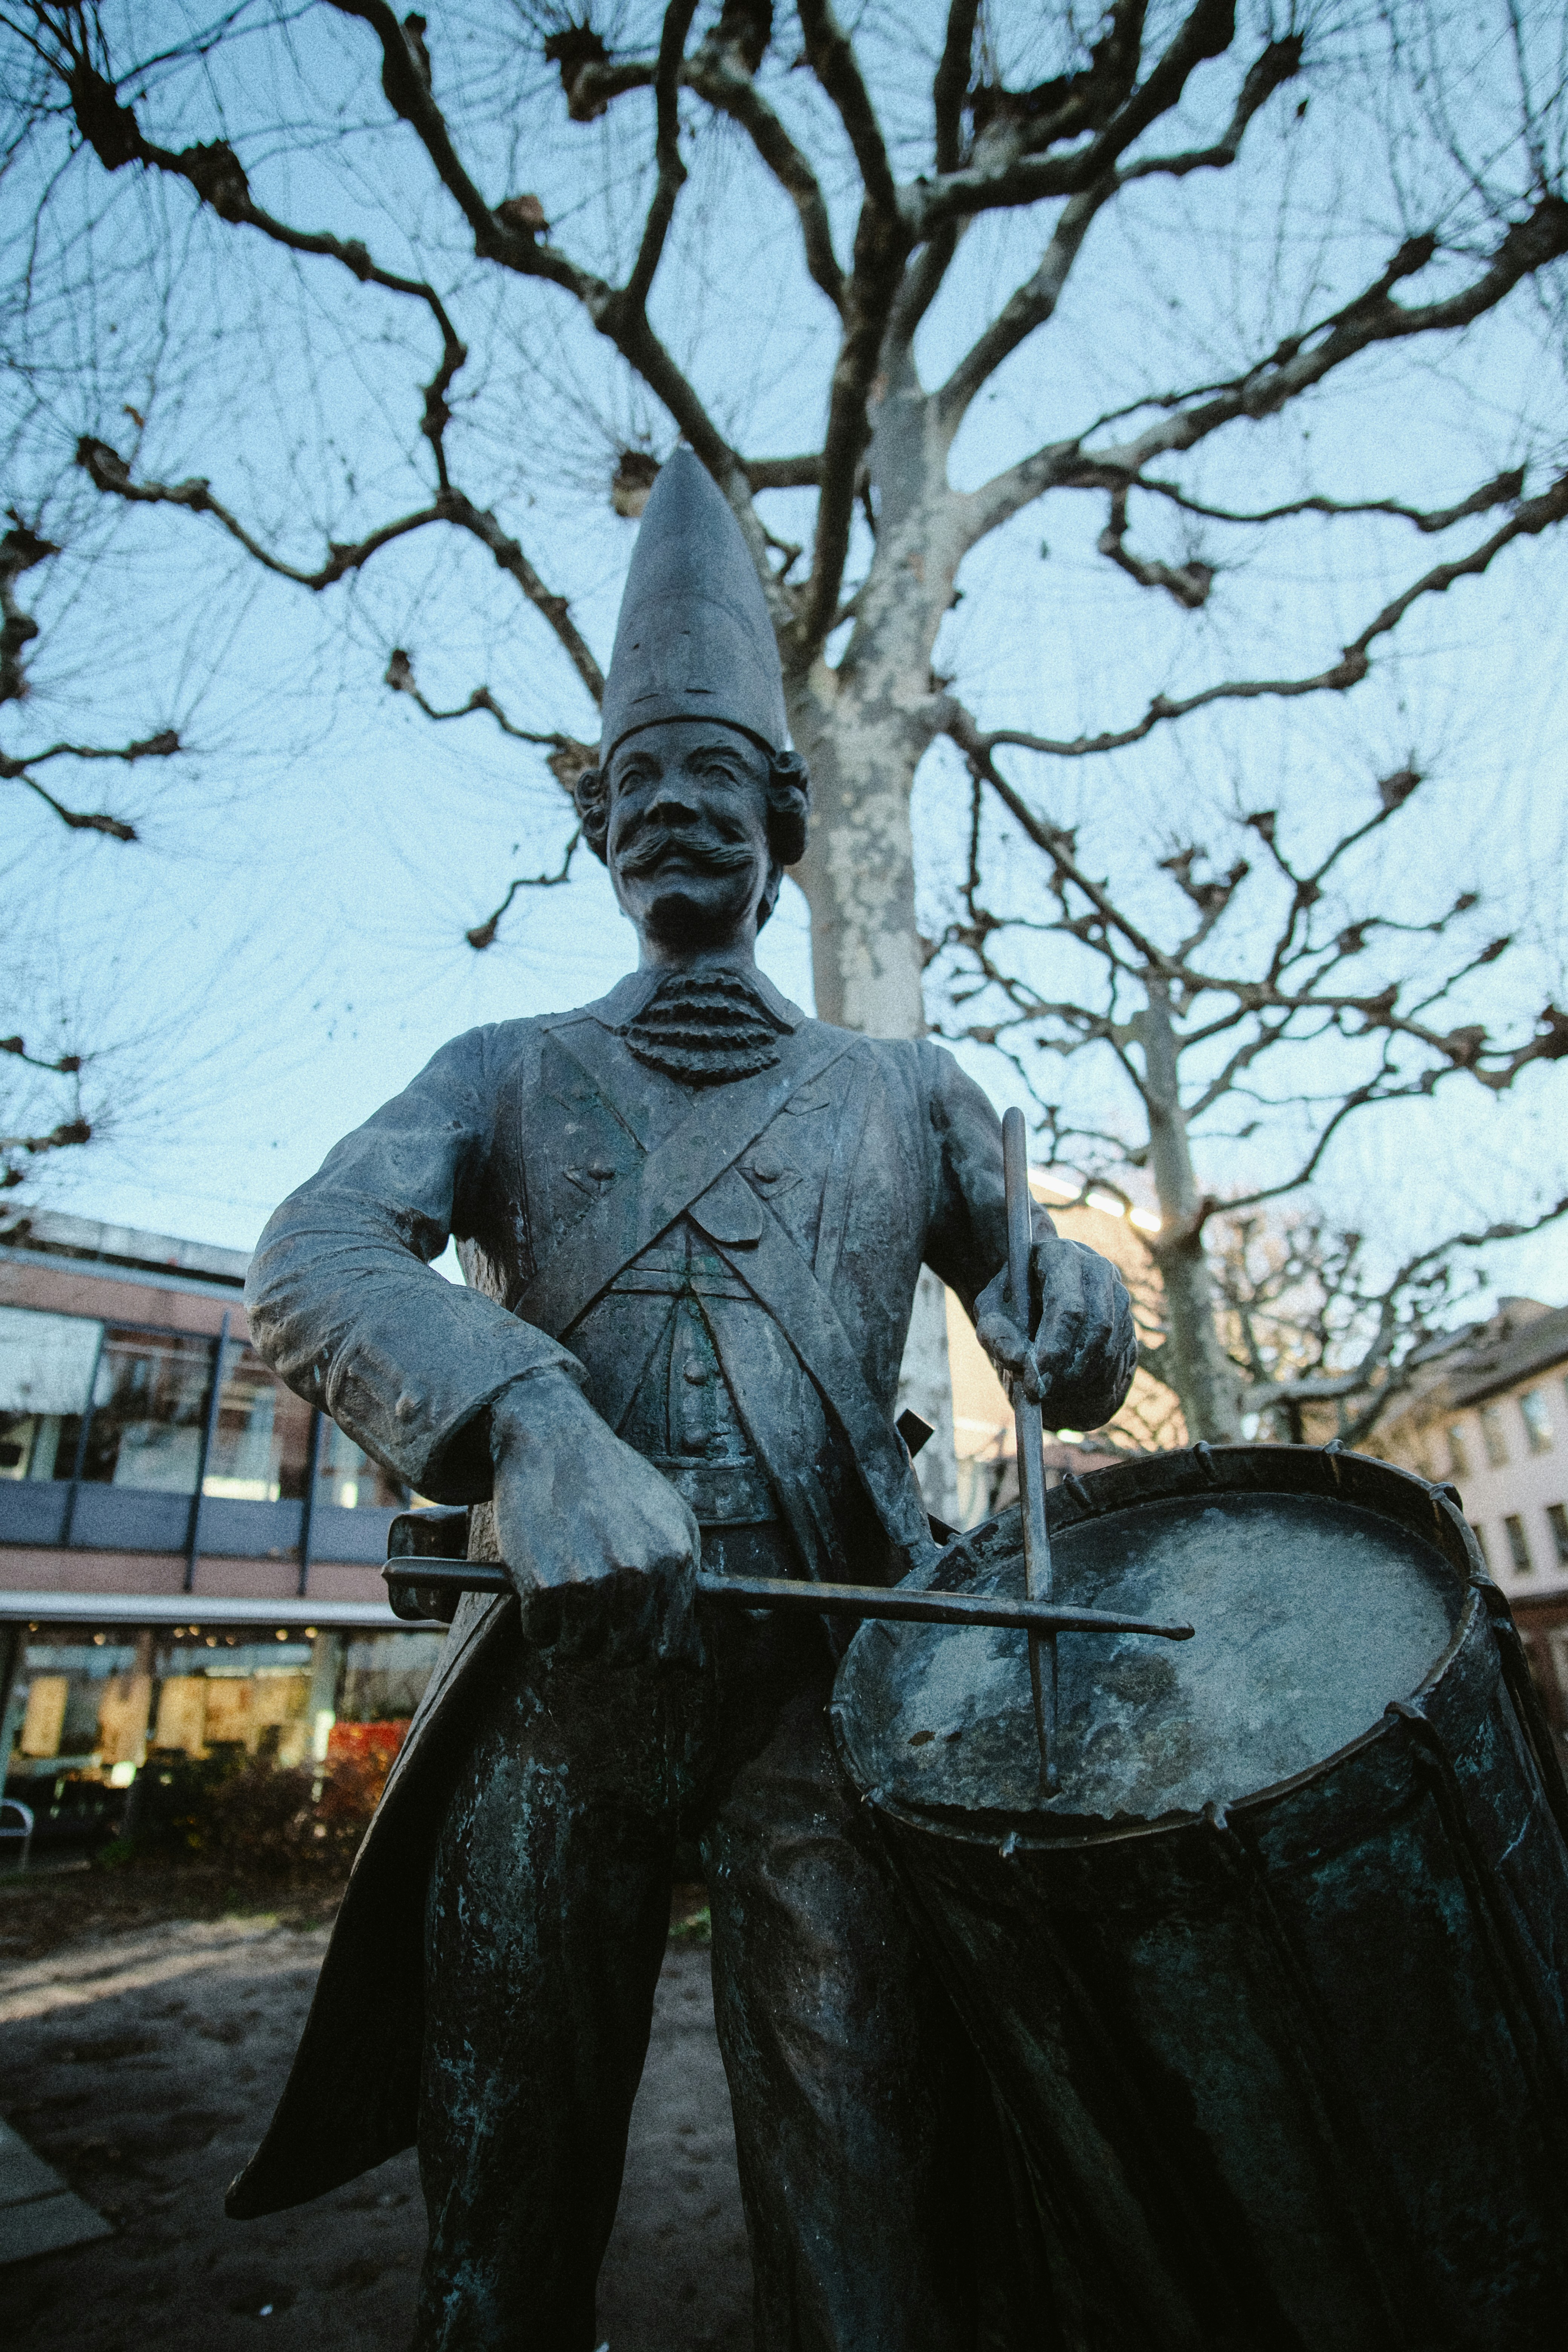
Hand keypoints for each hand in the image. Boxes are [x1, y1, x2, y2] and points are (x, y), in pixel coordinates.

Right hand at [489, 1374, 700, 1668]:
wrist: (555, 1440)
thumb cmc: (614, 1484)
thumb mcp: (671, 1525)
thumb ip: (685, 1592)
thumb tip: (695, 1667)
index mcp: (676, 1561)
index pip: (667, 1647)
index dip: (644, 1648)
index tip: (625, 1634)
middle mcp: (638, 1575)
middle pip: (625, 1656)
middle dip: (605, 1646)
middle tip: (589, 1615)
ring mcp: (591, 1580)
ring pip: (580, 1651)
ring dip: (567, 1636)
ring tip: (564, 1596)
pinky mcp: (543, 1582)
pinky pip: (539, 1634)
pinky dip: (535, 1622)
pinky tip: (539, 1586)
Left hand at [976, 1235, 1136, 1428]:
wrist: (1037, 1300)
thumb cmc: (1012, 1305)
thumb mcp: (991, 1315)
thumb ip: (997, 1335)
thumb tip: (1019, 1362)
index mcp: (1059, 1254)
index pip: (1067, 1304)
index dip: (1053, 1345)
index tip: (1034, 1378)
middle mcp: (1096, 1267)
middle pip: (1095, 1325)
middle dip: (1067, 1365)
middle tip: (1041, 1393)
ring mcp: (1117, 1291)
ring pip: (1109, 1343)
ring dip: (1080, 1374)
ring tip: (1049, 1391)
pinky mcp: (1126, 1316)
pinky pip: (1119, 1354)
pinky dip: (1094, 1376)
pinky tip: (1069, 1385)